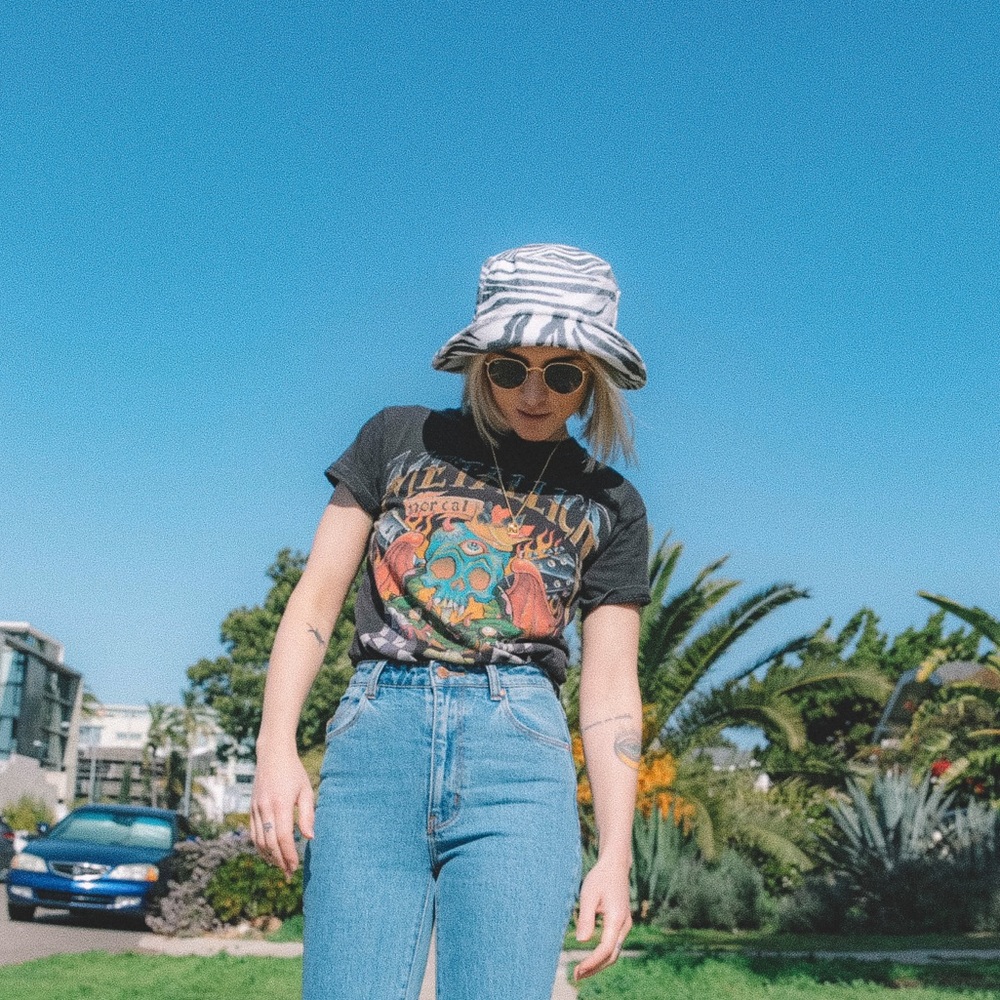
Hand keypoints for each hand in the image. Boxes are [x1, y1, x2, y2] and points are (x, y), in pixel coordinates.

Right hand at [250, 751, 314, 876]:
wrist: (272, 755)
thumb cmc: (294, 772)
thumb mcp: (306, 790)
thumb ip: (307, 815)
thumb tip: (309, 838)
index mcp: (281, 804)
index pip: (283, 836)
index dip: (288, 854)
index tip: (295, 867)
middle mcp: (265, 808)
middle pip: (269, 842)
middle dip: (279, 860)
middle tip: (289, 873)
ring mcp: (255, 808)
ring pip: (259, 840)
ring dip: (268, 856)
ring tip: (280, 866)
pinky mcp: (251, 808)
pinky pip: (253, 833)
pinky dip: (260, 846)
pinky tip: (268, 853)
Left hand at [573, 857, 631, 980]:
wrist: (615, 865)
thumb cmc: (600, 878)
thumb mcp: (588, 895)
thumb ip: (586, 918)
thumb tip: (582, 941)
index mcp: (617, 918)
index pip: (605, 949)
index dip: (591, 962)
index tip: (577, 970)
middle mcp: (624, 925)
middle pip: (612, 955)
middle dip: (595, 968)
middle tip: (576, 976)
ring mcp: (624, 925)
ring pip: (614, 952)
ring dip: (599, 964)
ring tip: (581, 972)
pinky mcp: (621, 923)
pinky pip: (614, 945)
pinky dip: (602, 955)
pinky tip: (590, 959)